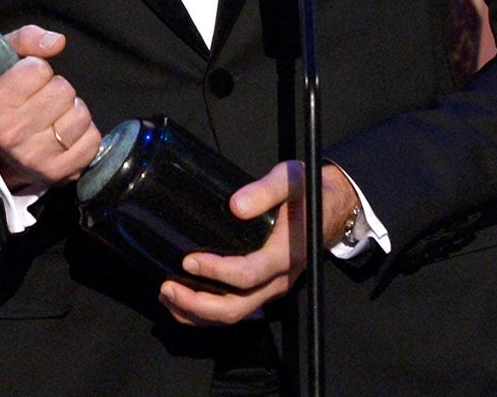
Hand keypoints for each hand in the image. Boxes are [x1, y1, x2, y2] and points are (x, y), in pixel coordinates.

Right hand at [0, 26, 100, 189]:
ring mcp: (35, 158)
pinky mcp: (59, 173)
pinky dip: (84, 133)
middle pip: (62, 90)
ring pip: (81, 114)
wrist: (3, 153)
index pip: (38, 69)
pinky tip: (66, 134)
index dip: (37, 69)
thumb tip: (57, 42)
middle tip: (43, 100)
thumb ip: (26, 39)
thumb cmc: (7, 98)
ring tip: (55, 116)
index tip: (27, 80)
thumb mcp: (4, 62)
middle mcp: (10, 135)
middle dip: (57, 89)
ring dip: (73, 110)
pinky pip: (93, 139)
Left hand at [157, 161, 356, 326]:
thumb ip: (265, 190)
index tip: (188, 261)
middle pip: (237, 307)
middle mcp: (279, 280)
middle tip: (167, 286)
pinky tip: (184, 301)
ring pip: (234, 315)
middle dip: (198, 304)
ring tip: (167, 295)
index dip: (216, 272)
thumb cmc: (307, 192)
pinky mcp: (264, 288)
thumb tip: (236, 206)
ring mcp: (271, 288)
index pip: (248, 275)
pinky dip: (206, 313)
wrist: (329, 208)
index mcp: (285, 255)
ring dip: (198, 313)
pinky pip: (236, 310)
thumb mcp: (290, 180)